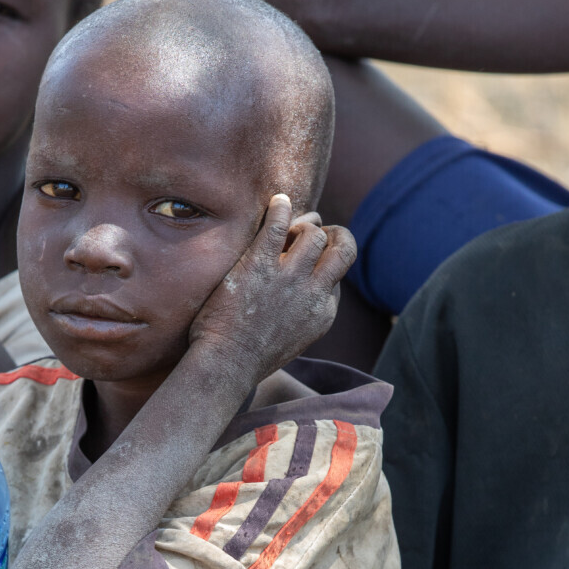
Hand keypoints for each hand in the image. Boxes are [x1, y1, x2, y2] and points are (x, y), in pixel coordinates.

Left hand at [189, 194, 355, 379]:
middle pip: (342, 248)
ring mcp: (288, 278)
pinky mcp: (259, 266)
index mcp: (324, 313)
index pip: (338, 274)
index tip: (307, 258)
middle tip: (313, 230)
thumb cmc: (251, 356)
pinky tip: (277, 202)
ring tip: (287, 225)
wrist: (226, 365)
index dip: (325, 260)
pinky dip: (280, 208)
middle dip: (332, 233)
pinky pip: (278, 225)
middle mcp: (313, 293)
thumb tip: (308, 288)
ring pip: (314, 233)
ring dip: (303, 224)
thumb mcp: (294, 339)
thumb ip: (306, 312)